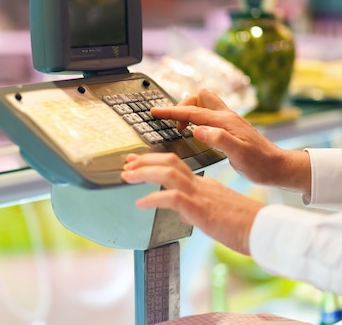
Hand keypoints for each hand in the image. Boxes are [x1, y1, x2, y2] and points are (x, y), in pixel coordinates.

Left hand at [121, 152, 263, 254]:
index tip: (136, 162)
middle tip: (126, 164)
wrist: (265, 231)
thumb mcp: (215, 213)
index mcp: (204, 185)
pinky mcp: (202, 210)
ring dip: (144, 172)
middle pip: (169, 161)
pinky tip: (141, 203)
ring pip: (168, 173)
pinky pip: (173, 197)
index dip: (153, 161)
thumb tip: (181, 212)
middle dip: (144, 160)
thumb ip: (196, 209)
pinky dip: (154, 198)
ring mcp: (201, 195)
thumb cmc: (243, 226)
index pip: (175, 165)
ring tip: (127, 176)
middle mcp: (201, 185)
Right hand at [152, 89, 310, 192]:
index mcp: (225, 121)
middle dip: (182, 106)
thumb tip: (197, 130)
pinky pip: (208, 113)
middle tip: (175, 124)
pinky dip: (196, 117)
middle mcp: (226, 116)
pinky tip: (195, 131)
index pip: (192, 112)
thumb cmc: (260, 164)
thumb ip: (218, 139)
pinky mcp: (229, 127)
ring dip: (190, 110)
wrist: (278, 167)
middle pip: (199, 97)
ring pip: (204, 103)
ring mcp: (228, 120)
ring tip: (182, 127)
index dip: (172, 112)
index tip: (155, 112)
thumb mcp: (239, 154)